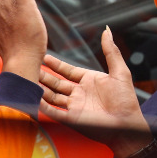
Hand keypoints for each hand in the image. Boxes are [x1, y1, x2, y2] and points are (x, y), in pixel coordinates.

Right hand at [39, 28, 150, 155]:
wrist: (128, 127)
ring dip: (41, 89)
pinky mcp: (71, 119)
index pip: (68, 71)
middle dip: (44, 75)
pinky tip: (33, 98)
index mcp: (89, 81)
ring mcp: (74, 106)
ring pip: (52, 96)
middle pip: (56, 82)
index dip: (56, 64)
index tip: (44, 56)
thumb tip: (107, 30)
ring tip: (28, 80)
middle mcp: (79, 93)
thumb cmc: (127, 101)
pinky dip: (42, 106)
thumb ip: (111, 51)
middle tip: (31, 66)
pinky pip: (53, 111)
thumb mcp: (120, 72)